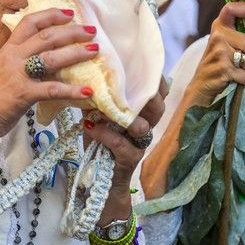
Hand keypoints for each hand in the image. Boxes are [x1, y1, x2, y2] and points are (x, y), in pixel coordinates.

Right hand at [0, 8, 97, 139]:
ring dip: (75, 53)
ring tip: (94, 51)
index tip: (69, 12)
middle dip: (71, 32)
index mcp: (9, 49)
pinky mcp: (23, 94)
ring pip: (51, 58)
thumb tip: (51, 52)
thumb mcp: (6, 68)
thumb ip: (24, 58)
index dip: (51, 15)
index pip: (29, 23)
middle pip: (46, 37)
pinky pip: (52, 89)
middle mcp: (13, 57)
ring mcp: (18, 75)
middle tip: (91, 31)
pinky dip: (72, 90)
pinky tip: (87, 90)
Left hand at [82, 77, 167, 191]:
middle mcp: (146, 127)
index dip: (156, 80)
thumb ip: (96, 96)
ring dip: (124, 115)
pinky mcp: (130, 159)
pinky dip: (104, 133)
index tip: (143, 65)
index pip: (158, 93)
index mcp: (142, 113)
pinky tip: (89, 126)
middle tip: (128, 83)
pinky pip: (121, 144)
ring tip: (104, 108)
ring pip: (143, 126)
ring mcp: (139, 144)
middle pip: (158, 107)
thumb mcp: (97, 115)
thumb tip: (85, 72)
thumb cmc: (100, 141)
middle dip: (147, 94)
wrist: (99, 179)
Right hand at [188, 2, 244, 105]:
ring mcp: (220, 53)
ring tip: (237, 68)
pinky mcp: (223, 70)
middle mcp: (218, 37)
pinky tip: (234, 78)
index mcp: (219, 28)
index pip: (231, 9)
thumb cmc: (219, 62)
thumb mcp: (227, 44)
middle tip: (243, 58)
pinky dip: (244, 80)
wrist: (202, 84)